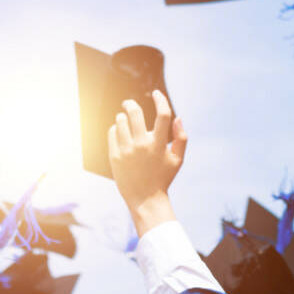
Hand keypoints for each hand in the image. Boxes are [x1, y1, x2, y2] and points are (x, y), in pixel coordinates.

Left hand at [108, 89, 186, 235]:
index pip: (163, 115)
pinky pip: (112, 132)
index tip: (156, 93)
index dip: (161, 100)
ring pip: (120, 120)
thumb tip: (178, 117)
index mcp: (160, 145)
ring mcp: (127, 150)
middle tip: (128, 103)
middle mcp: (142, 145)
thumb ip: (181, 137)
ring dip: (123, 118)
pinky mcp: (115, 156)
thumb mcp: (178, 160)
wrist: (145, 199)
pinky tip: (120, 134)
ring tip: (125, 123)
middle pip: (134, 112)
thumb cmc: (163, 177)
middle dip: (130, 103)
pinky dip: (116, 129)